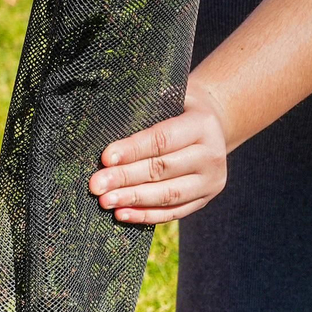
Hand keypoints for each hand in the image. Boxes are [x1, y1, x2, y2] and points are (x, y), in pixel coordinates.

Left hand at [88, 88, 229, 224]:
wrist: (215, 126)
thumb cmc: (181, 108)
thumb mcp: (171, 96)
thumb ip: (147, 107)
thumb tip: (109, 119)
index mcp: (202, 125)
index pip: (162, 140)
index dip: (132, 150)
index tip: (105, 158)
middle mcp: (212, 155)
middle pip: (162, 170)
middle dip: (126, 178)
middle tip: (96, 185)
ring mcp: (210, 181)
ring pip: (168, 195)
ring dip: (133, 200)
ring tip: (105, 202)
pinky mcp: (204, 200)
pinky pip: (172, 212)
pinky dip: (145, 216)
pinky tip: (122, 214)